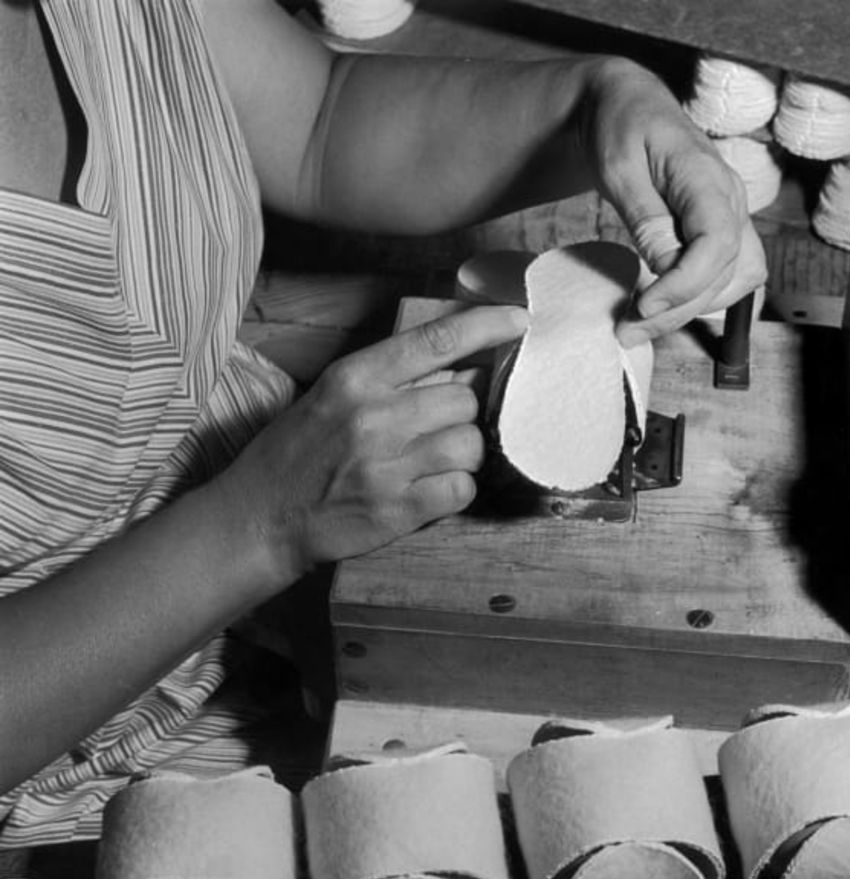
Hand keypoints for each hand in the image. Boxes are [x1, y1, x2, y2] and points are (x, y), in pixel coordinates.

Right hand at [211, 304, 529, 582]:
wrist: (260, 518)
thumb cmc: (300, 453)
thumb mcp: (331, 396)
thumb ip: (390, 378)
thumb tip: (459, 366)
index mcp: (356, 377)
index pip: (437, 340)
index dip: (487, 326)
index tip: (519, 320)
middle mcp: (374, 416)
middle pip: (467, 399)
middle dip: (465, 414)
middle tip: (440, 428)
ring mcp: (387, 465)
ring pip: (471, 445)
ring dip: (464, 455)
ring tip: (433, 462)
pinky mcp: (399, 510)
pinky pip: (462, 489)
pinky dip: (456, 490)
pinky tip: (431, 490)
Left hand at [578, 58, 766, 345]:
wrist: (629, 107)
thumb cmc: (620, 129)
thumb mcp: (618, 168)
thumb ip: (646, 218)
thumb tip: (667, 267)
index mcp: (706, 176)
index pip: (717, 242)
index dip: (685, 284)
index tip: (643, 305)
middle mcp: (730, 198)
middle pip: (723, 272)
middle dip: (676, 310)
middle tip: (625, 330)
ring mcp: (732, 216)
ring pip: (734, 282)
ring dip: (690, 312)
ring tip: (639, 325)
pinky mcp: (723, 232)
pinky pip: (729, 278)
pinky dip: (701, 300)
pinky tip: (664, 309)